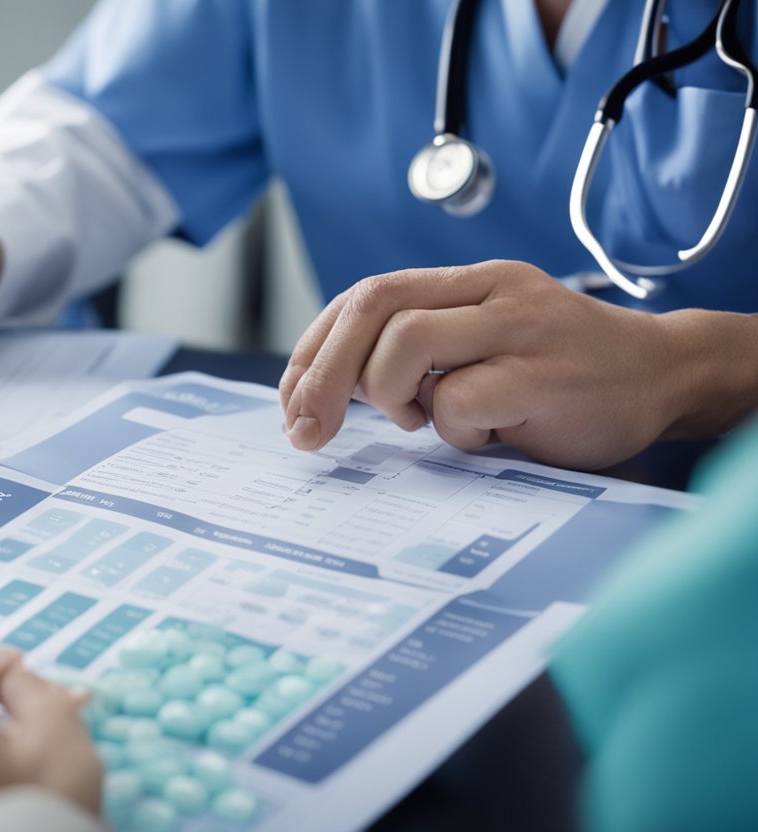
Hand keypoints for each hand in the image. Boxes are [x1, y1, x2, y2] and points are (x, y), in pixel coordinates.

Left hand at [279, 260, 757, 469]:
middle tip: (305, 429)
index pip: (365, 295)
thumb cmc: (557, 372)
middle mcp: (488, 291)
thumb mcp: (482, 343)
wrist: (663, 374)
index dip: (314, 347)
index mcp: (465, 281)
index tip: (292, 399)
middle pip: (372, 307)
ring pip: (405, 342)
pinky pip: (459, 399)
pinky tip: (481, 437)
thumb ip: (419, 350)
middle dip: (321, 374)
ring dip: (387, 395)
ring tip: (420, 420)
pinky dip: (451, 431)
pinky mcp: (544, 375)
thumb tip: (327, 389)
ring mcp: (518, 327)